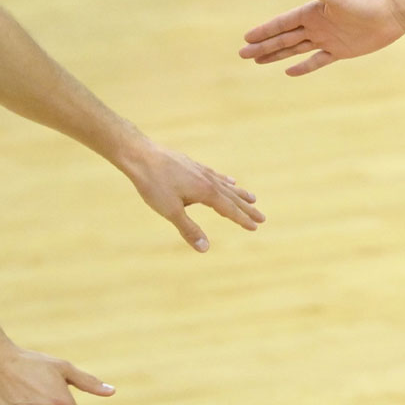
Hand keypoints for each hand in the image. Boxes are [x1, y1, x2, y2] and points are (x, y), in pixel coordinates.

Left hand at [122, 140, 262, 250]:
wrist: (141, 156)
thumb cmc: (154, 184)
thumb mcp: (171, 211)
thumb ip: (189, 229)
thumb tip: (205, 249)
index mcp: (206, 192)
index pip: (229, 209)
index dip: (242, 220)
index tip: (255, 227)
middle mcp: (208, 180)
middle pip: (232, 197)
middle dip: (247, 208)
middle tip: (262, 217)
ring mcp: (201, 171)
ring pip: (226, 185)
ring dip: (240, 194)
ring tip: (252, 198)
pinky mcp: (192, 165)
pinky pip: (215, 175)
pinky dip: (225, 181)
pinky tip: (229, 181)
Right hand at [239, 0, 404, 75]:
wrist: (392, 12)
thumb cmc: (366, 1)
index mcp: (312, 12)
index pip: (282, 23)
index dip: (264, 31)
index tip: (246, 37)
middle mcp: (317, 26)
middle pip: (284, 38)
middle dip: (263, 46)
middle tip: (243, 53)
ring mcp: (327, 39)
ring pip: (296, 49)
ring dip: (277, 55)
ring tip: (258, 60)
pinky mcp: (341, 51)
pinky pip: (317, 61)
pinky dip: (303, 67)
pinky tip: (289, 71)